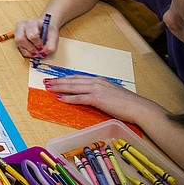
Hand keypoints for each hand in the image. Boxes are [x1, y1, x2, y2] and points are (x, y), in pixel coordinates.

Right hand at [13, 16, 57, 59]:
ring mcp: (17, 32)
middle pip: (20, 39)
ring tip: (36, 51)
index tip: (42, 46)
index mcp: (32, 22)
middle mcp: (21, 26)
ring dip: (29, 51)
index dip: (37, 43)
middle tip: (38, 51)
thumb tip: (43, 54)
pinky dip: (27, 52)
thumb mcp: (54, 36)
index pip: (31, 34)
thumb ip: (51, 46)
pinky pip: (20, 49)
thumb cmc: (48, 30)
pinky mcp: (17, 39)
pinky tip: (33, 50)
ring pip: (19, 45)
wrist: (44, 26)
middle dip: (30, 48)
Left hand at [44, 75, 161, 125]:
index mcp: (99, 80)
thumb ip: (99, 93)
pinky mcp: (98, 98)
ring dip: (59, 87)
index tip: (55, 79)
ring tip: (49, 88)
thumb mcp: (110, 94)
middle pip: (72, 80)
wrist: (138, 107)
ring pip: (73, 87)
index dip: (64, 78)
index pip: (77, 77)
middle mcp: (96, 82)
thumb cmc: (126, 104)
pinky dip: (68, 98)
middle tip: (46, 81)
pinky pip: (80, 98)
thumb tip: (89, 96)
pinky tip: (60, 98)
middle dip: (57, 81)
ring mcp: (97, 89)